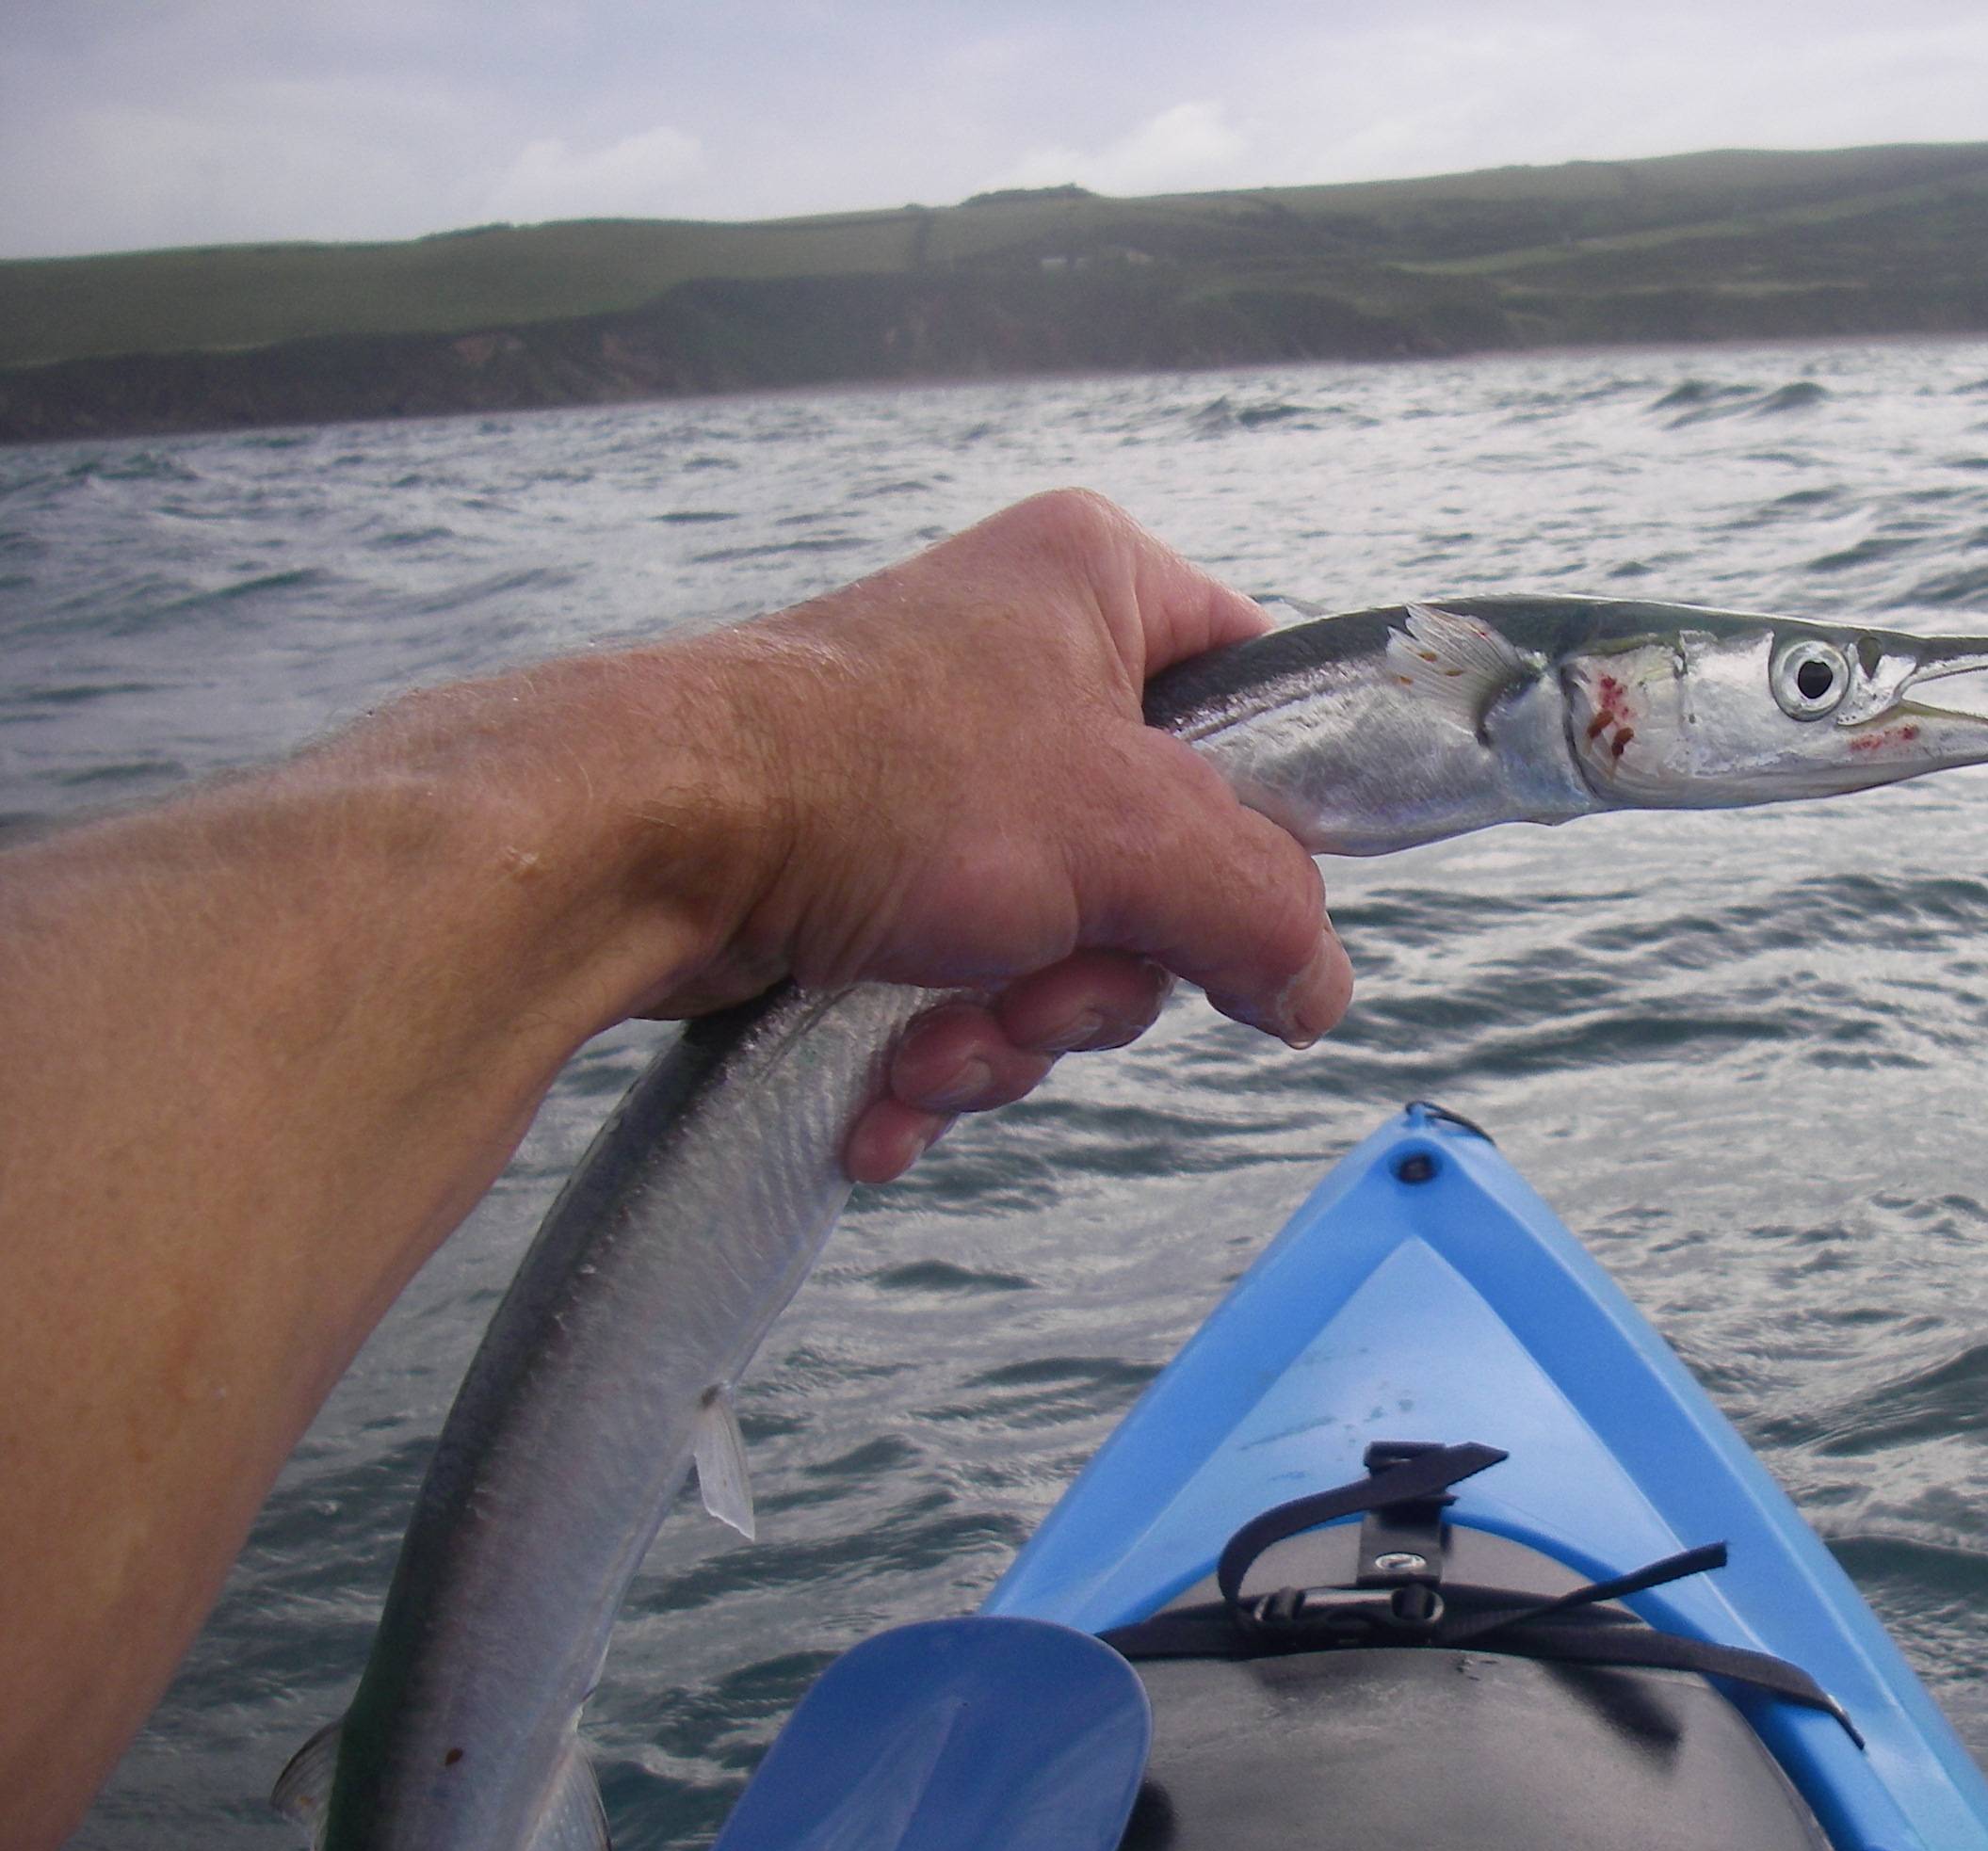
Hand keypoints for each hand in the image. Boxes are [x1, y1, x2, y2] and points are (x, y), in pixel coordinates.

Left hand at [641, 490, 1350, 1176]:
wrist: (640, 845)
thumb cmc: (884, 782)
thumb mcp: (1133, 838)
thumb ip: (1266, 913)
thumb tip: (1318, 993)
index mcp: (1098, 589)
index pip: (1257, 692)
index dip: (1271, 821)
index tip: (1246, 915)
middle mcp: (1022, 666)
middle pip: (1162, 864)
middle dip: (1098, 978)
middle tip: (1036, 996)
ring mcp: (939, 776)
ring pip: (1058, 948)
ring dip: (1007, 1035)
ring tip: (928, 1051)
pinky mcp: (864, 870)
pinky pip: (959, 983)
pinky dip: (932, 1054)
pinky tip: (883, 1096)